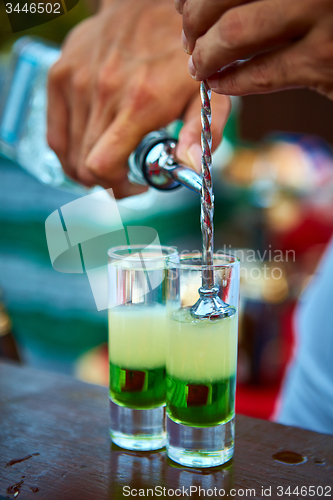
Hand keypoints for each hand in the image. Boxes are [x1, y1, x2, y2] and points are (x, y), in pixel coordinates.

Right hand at [47, 0, 229, 197]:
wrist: (151, 5)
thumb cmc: (182, 56)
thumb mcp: (206, 95)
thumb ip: (201, 135)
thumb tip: (190, 171)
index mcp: (139, 104)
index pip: (102, 167)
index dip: (116, 187)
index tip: (135, 184)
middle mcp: (102, 93)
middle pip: (83, 166)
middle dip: (106, 179)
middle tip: (127, 170)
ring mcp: (76, 81)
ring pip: (68, 153)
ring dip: (88, 165)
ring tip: (111, 155)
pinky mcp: (60, 73)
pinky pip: (55, 132)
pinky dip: (69, 147)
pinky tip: (90, 143)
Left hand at [177, 0, 332, 99]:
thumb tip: (203, 5)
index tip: (182, 6)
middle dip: (194, 22)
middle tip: (188, 39)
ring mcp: (324, 15)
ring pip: (237, 32)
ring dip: (207, 54)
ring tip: (199, 66)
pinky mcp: (326, 61)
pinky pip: (261, 73)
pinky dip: (231, 82)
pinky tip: (219, 84)